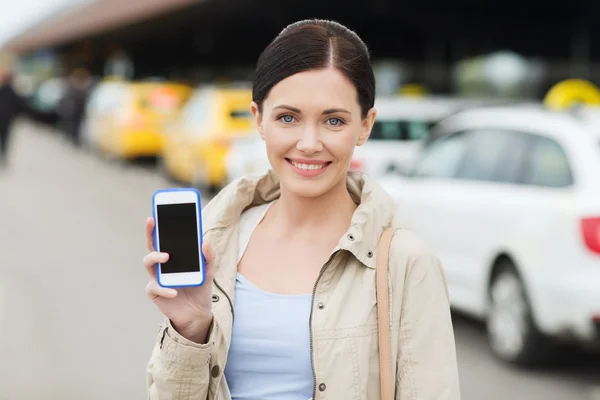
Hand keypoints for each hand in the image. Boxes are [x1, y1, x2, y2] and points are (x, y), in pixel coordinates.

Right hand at [143, 217, 214, 342]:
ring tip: (166, 257)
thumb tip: (205, 240)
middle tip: (153, 221)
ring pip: (148, 263)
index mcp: (173, 256)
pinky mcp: (155, 292)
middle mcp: (161, 264)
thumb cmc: (199, 287)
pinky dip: (165, 289)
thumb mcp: (209, 270)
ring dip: (155, 257)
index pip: (164, 237)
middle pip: (151, 245)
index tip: (158, 212)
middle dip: (150, 232)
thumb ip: (209, 255)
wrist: (198, 312)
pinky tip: (174, 291)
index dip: (160, 225)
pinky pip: (155, 288)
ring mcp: (156, 277)